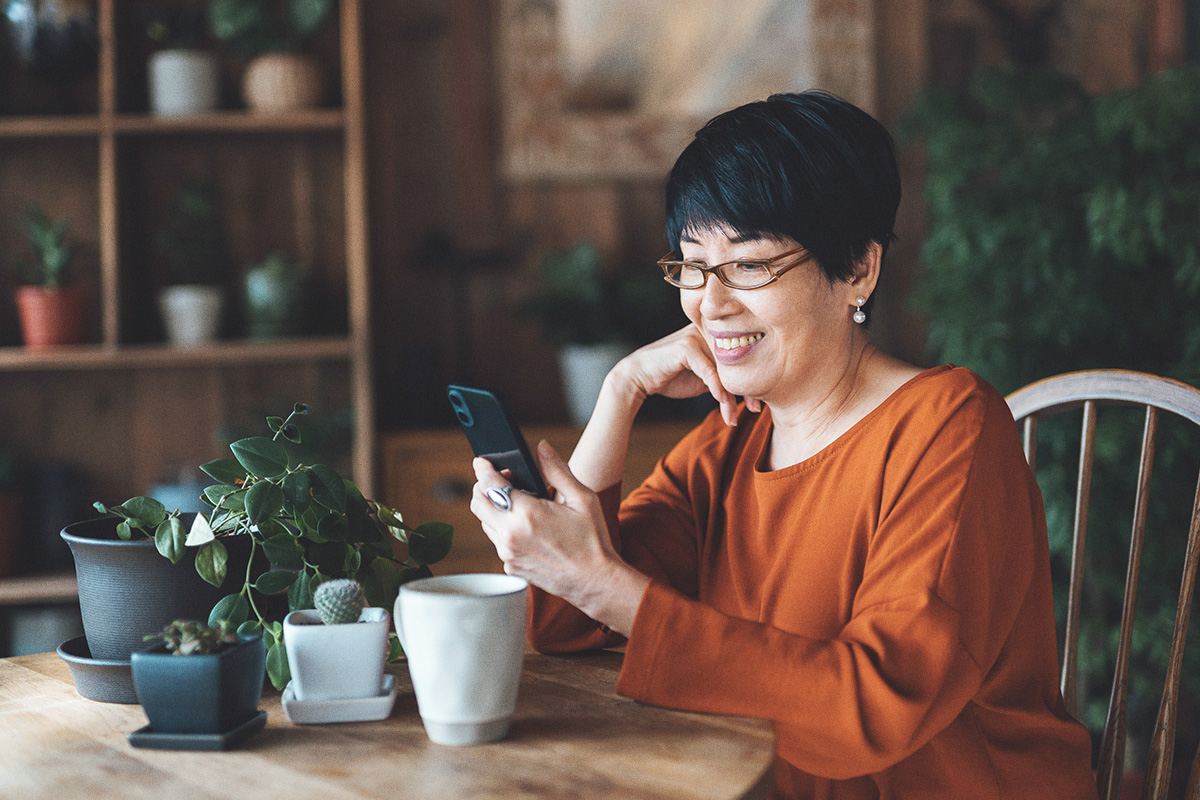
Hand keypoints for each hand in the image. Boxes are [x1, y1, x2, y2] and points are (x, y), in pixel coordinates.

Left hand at [470, 440, 646, 633]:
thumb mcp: (581, 498)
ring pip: (485, 522)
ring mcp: (508, 554)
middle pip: (477, 503)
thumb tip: (541, 447)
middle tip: (503, 480)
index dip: (483, 468)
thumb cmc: (592, 540)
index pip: (489, 484)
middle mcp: (510, 535)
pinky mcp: (510, 567)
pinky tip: (525, 526)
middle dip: (484, 486)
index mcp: (527, 514)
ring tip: (518, 502)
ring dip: (493, 508)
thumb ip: (556, 470)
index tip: (483, 461)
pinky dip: (503, 529)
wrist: (595, 581)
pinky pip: (497, 541)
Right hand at [613, 323, 759, 424]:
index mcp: (714, 335)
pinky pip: (710, 371)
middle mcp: (708, 331)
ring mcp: (697, 336)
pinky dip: (717, 390)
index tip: (757, 404)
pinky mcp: (687, 347)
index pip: (741, 357)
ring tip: (732, 417)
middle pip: (737, 361)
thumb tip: (750, 390)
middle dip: (748, 388)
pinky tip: (723, 406)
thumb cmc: (671, 378)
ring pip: (724, 368)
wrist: (639, 378)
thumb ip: (723, 377)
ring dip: (731, 396)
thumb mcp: (704, 379)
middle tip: (756, 410)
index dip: (750, 381)